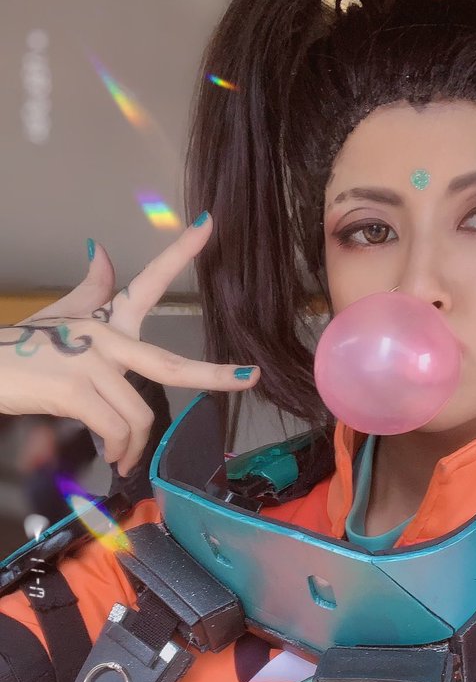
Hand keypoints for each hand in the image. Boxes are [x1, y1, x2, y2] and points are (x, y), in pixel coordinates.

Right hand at [0, 215, 258, 475]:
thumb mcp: (59, 317)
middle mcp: (104, 336)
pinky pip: (115, 428)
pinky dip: (118, 449)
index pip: (148, 281)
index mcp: (105, 319)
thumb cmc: (21, 350)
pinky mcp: (74, 390)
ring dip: (134, 444)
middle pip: (169, 362)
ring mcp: (90, 363)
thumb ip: (91, 291)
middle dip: (214, 373)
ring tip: (123, 457)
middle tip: (248, 377)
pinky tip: (112, 456)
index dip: (179, 252)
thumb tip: (103, 250)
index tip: (211, 225)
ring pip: (138, 413)